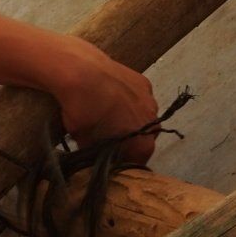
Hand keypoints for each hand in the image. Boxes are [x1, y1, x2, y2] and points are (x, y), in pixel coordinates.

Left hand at [48, 40, 159, 162]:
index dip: (121, 161)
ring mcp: (151, 101)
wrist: (82, 73)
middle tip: (107, 134)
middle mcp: (153, 125)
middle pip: (142, 139)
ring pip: (142, 117)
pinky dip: (128, 98)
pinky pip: (138, 97)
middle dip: (128, 139)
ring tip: (108, 111)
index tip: (108, 157)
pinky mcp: (144, 82)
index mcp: (142, 146)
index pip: (136, 162)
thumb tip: (96, 154)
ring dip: (130, 118)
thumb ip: (97, 153)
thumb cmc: (84, 113)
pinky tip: (111, 94)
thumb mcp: (85, 143)